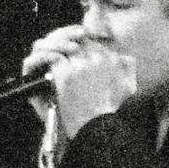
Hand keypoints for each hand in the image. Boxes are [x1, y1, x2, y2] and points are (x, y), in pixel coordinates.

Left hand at [22, 27, 136, 139]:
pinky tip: (41, 62)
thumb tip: (125, 56)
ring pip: (63, 45)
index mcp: (112, 60)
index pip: (93, 41)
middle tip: (55, 45)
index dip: (80, 41)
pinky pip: (53, 57)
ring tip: (47, 51)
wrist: (97, 128)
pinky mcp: (66, 74)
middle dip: (64, 39)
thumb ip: (127, 69)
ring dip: (53, 46)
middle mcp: (98, 59)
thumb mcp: (126, 89)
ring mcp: (81, 65)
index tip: (71, 46)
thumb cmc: (108, 113)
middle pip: (77, 39)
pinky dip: (45, 58)